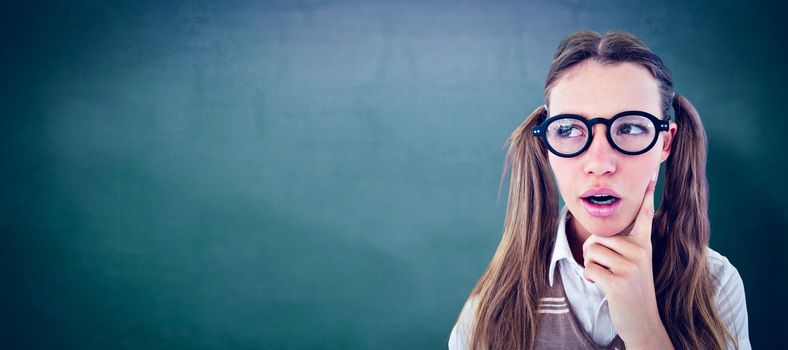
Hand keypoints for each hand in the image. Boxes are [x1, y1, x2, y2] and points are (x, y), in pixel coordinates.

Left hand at [581, 170, 673, 348]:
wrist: (643, 322)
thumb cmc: (632, 291)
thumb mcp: (635, 265)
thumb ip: (625, 247)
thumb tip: (602, 235)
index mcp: (644, 245)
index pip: (645, 216)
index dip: (647, 197)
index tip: (651, 177)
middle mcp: (640, 252)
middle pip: (597, 237)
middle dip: (592, 253)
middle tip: (606, 269)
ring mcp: (630, 267)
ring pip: (590, 251)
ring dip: (590, 266)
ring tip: (606, 277)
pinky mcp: (618, 282)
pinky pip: (588, 268)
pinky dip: (590, 278)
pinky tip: (604, 287)